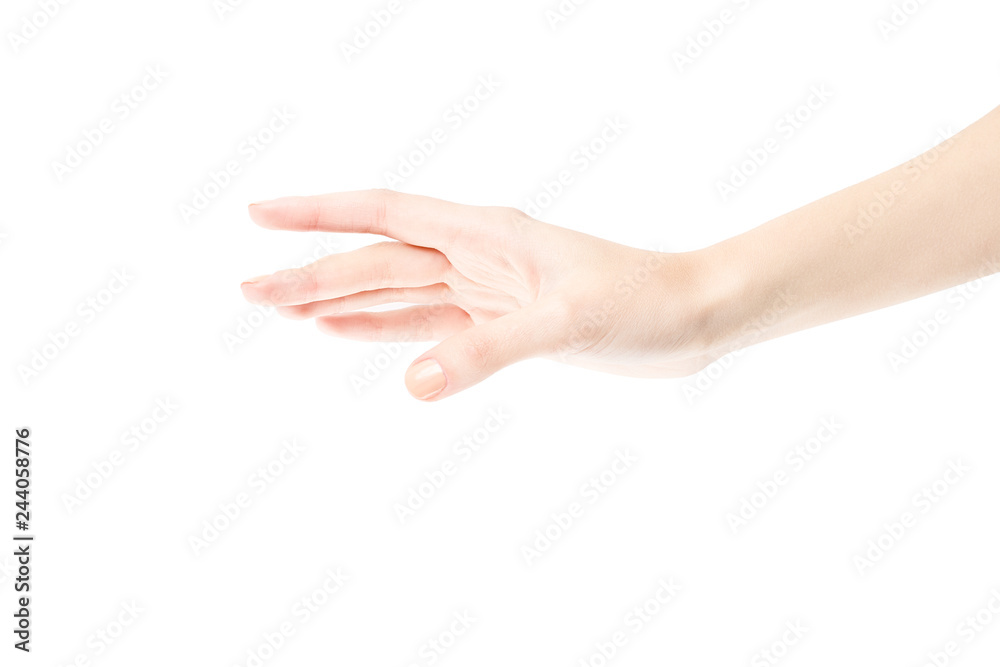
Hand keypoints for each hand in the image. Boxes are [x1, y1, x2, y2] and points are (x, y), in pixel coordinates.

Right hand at [240, 190, 722, 400]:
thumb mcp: (568, 324)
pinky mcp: (499, 324)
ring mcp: (484, 290)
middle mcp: (477, 255)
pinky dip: (381, 328)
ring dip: (337, 300)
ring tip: (279, 309)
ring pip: (394, 292)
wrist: (689, 319)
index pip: (385, 213)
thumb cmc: (642, 304)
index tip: (261, 215)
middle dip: (312, 273)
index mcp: (486, 232)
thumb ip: (490, 350)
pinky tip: (343, 331)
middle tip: (249, 291)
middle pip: (377, 259)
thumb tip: (413, 386)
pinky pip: (425, 324)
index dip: (319, 215)